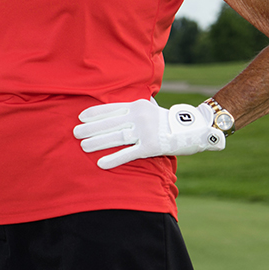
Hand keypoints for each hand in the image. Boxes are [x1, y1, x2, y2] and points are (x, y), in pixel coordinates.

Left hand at [73, 98, 224, 169]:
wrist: (193, 129)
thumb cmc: (168, 120)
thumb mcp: (150, 109)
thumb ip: (135, 108)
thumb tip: (117, 109)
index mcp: (138, 105)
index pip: (112, 109)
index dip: (95, 113)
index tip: (81, 116)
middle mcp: (140, 117)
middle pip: (111, 123)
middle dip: (91, 128)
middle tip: (75, 133)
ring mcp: (145, 131)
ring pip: (117, 137)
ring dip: (98, 142)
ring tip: (83, 146)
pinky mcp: (151, 147)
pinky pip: (128, 153)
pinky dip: (113, 159)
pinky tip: (100, 163)